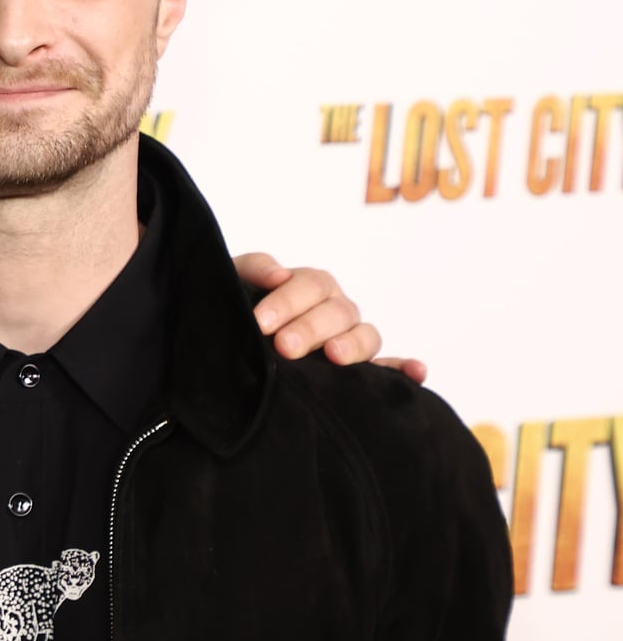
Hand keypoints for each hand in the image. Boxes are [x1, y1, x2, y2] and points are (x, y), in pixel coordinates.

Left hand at [233, 253, 426, 383]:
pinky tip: (416, 372)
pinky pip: (388, 368)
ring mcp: (348, 338)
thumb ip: (253, 268)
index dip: (288, 301)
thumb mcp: (234, 281)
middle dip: (311, 328)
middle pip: (338, 311)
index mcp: (308, 286)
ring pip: (365, 335)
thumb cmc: (234, 306)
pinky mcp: (358, 369)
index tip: (260, 322)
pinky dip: (404, 369)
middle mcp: (333, 309)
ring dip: (354, 345)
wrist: (225, 339)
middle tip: (285, 346)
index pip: (311, 286)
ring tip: (334, 356)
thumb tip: (280, 274)